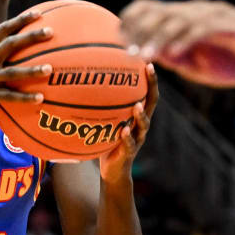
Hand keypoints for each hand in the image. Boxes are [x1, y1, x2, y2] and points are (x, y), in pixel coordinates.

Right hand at [0, 11, 52, 128]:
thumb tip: (18, 54)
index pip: (1, 31)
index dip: (19, 21)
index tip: (38, 14)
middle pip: (8, 44)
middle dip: (30, 36)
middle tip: (51, 32)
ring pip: (10, 72)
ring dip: (31, 70)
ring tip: (49, 69)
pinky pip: (7, 97)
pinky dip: (24, 97)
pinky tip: (40, 98)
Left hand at [99, 63, 157, 183]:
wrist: (112, 171)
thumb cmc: (107, 141)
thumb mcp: (105, 122)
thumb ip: (100, 107)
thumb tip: (82, 85)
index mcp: (137, 116)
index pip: (147, 94)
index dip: (150, 79)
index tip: (148, 62)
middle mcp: (141, 125)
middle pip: (151, 104)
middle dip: (152, 87)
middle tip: (149, 72)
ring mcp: (137, 139)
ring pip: (144, 125)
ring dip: (141, 115)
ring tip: (137, 106)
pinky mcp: (129, 153)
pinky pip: (130, 144)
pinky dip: (127, 137)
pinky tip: (124, 131)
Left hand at [119, 0, 234, 87]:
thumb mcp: (198, 65)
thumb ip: (175, 59)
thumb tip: (146, 60)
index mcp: (184, 18)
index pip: (148, 8)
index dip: (130, 21)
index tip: (117, 42)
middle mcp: (195, 11)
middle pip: (158, 12)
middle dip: (138, 31)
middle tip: (125, 52)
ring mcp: (213, 14)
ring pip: (178, 19)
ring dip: (158, 37)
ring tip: (143, 56)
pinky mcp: (231, 24)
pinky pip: (203, 29)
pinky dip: (185, 40)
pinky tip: (174, 54)